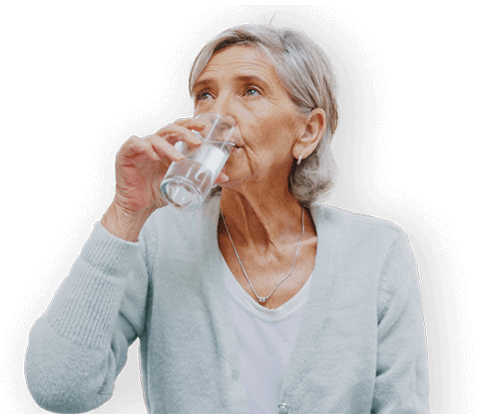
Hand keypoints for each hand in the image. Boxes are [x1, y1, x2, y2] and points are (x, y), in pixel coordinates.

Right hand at [101, 118, 228, 240]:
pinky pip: (134, 144)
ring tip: (180, 158)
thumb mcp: (182, 183)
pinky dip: (145, 147)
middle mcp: (153, 144)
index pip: (178, 129)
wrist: (139, 207)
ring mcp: (139, 148)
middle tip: (197, 141)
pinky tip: (154, 156)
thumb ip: (201, 177)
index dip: (190, 125)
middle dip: (184, 132)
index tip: (204, 127)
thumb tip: (225, 177)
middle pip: (169, 129)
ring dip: (169, 147)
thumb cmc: (158, 192)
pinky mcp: (125, 155)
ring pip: (155, 138)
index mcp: (166, 146)